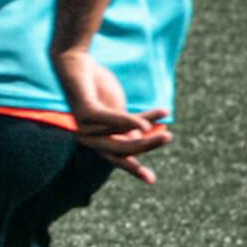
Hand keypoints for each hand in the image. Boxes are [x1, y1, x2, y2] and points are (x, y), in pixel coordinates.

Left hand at [54, 47, 171, 182]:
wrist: (77, 65)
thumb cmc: (98, 90)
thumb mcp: (116, 112)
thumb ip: (127, 128)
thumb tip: (142, 140)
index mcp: (97, 140)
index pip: (118, 159)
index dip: (134, 170)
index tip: (152, 180)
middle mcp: (87, 138)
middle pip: (122, 148)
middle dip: (147, 145)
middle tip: (169, 137)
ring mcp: (83, 126)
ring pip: (121, 131)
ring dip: (146, 123)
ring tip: (164, 113)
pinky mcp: (84, 111)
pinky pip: (110, 119)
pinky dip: (128, 121)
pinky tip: (143, 123)